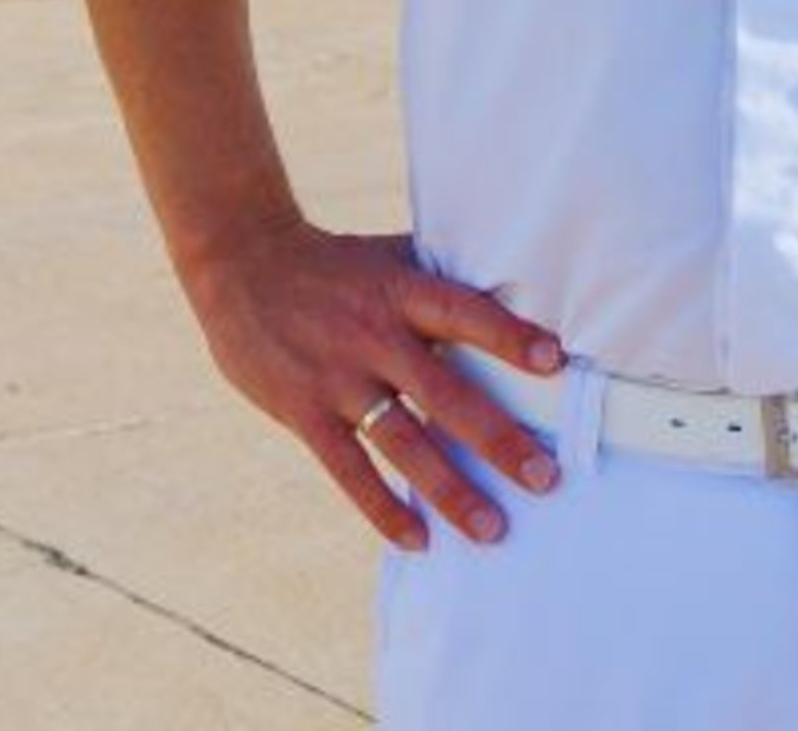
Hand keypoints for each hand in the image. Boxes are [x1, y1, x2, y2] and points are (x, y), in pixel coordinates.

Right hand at [177, 217, 566, 551]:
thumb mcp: (388, 258)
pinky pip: (349, 471)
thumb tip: (516, 283)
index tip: (555, 361)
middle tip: (546, 477)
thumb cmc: (334, 264)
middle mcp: (374, 337)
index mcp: (400, 293)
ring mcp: (338, 379)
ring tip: (493, 529)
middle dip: (497, 439)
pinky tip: (418, 541)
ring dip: (450, 490)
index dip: (507, 336)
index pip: (463, 313)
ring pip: (403, 444)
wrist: (242, 262)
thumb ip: (441, 276)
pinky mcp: (304, 413)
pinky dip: (383, 507)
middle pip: (446, 394)